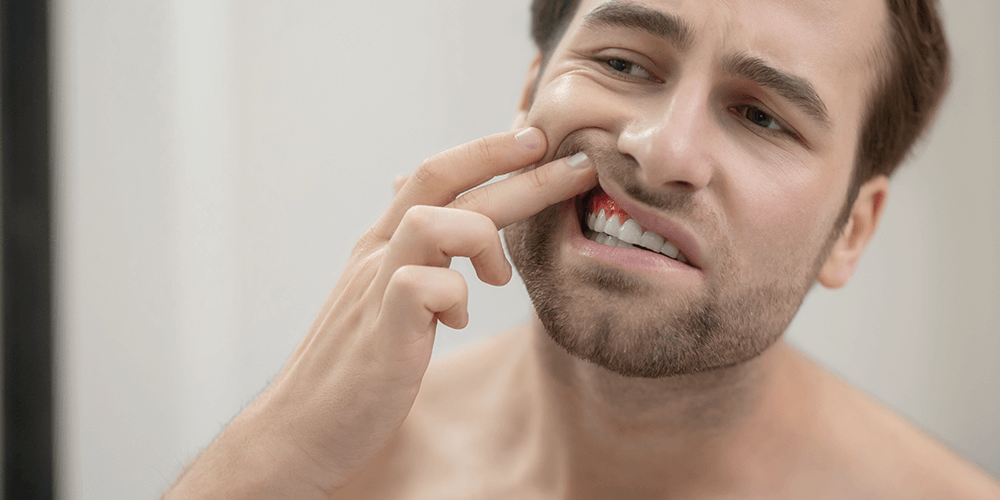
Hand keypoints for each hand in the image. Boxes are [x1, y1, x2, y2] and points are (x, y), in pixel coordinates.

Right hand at [162, 128, 595, 498]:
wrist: (298, 429)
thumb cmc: (351, 366)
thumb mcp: (377, 294)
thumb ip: (404, 247)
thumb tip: (410, 197)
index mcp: (382, 244)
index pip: (435, 173)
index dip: (488, 150)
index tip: (538, 137)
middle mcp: (377, 254)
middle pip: (445, 185)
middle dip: (519, 170)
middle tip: (577, 164)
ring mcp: (374, 289)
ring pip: (430, 220)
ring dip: (482, 236)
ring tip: (499, 277)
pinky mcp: (381, 332)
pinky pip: (422, 286)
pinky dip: (454, 296)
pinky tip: (454, 322)